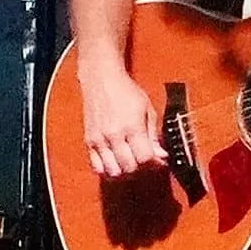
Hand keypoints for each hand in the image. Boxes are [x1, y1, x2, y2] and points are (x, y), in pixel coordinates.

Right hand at [76, 52, 167, 179]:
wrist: (101, 78)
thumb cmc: (125, 90)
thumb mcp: (147, 109)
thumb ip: (153, 135)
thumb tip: (161, 155)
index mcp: (131, 126)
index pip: (145, 158)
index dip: (155, 162)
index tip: (159, 159)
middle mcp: (113, 135)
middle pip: (129, 167)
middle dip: (141, 167)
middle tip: (145, 159)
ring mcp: (99, 139)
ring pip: (113, 171)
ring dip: (124, 170)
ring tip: (130, 161)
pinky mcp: (89, 141)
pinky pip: (97, 167)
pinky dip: (107, 169)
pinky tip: (115, 161)